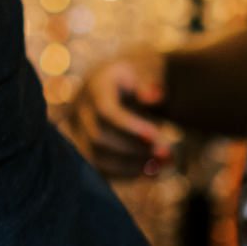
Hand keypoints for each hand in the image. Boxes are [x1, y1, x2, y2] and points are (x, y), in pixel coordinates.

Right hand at [70, 48, 173, 177]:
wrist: (115, 85)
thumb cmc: (135, 78)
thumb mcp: (144, 71)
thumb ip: (150, 82)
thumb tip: (155, 96)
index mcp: (94, 87)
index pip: (105, 111)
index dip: (130, 127)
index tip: (158, 136)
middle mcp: (80, 110)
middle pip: (99, 137)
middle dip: (134, 149)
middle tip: (168, 153)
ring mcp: (78, 131)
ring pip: (96, 157)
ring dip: (132, 165)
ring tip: (164, 165)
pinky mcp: (85, 148)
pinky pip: (99, 169)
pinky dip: (127, 174)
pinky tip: (153, 172)